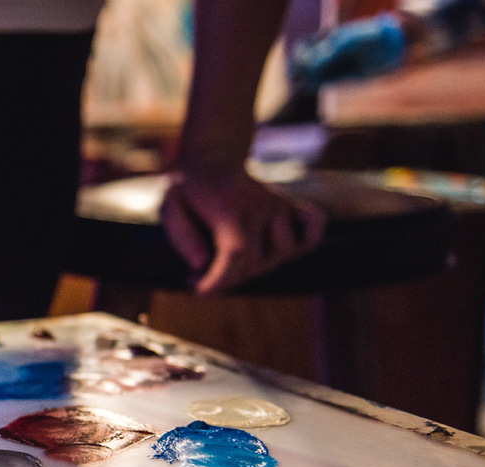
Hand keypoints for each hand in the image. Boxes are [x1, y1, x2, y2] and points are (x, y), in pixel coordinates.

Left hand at [160, 168, 326, 293]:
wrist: (211, 156)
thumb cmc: (190, 187)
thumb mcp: (171, 206)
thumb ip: (182, 236)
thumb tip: (200, 264)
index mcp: (230, 210)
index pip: (236, 255)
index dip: (220, 280)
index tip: (200, 291)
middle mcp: (260, 208)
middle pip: (256, 262)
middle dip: (227, 278)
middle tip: (198, 276)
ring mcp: (278, 206)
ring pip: (286, 250)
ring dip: (259, 264)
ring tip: (231, 261)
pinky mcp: (289, 206)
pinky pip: (313, 226)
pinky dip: (310, 236)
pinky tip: (280, 243)